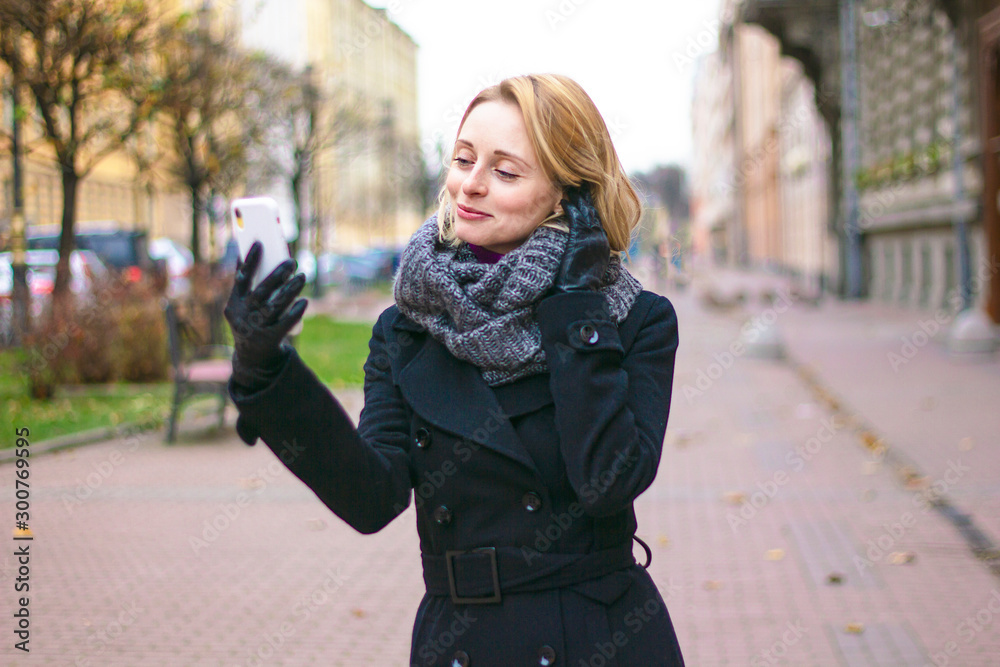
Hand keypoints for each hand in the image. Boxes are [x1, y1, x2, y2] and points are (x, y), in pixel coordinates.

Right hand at [224, 241, 306, 389]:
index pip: (241, 279)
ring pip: (274, 306)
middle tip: (292, 261)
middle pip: (261, 292)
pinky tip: (304, 302)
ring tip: (302, 276)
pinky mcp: (270, 339)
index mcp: (234, 303)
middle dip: (277, 274)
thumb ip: (248, 283)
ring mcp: (256, 329)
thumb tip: (253, 248)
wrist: (253, 356)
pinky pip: (285, 324)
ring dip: (290, 290)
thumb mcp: (242, 305)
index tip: (260, 242)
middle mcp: (242, 316)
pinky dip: (295, 312)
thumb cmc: (251, 320)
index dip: (250, 260)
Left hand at [553, 186, 609, 292]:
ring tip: (570, 187)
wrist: (577, 294)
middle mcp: (599, 236)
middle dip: (585, 197)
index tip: (584, 195)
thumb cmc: (579, 285)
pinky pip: (575, 217)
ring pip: (585, 210)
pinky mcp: (580, 238)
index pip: (596, 218)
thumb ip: (588, 252)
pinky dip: (570, 206)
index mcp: (602, 242)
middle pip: (593, 210)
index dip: (590, 206)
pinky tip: (564, 200)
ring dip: (578, 198)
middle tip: (578, 184)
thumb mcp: (589, 266)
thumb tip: (582, 248)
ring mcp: (590, 236)